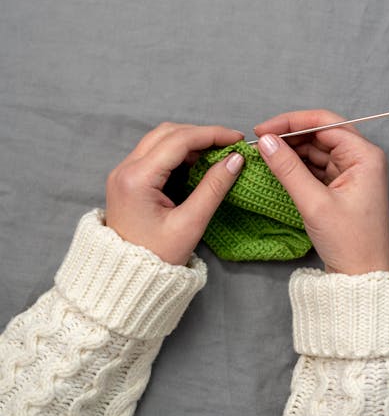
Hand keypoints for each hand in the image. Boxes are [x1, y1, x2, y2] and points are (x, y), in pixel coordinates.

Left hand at [105, 122, 244, 265]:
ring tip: (216, 153)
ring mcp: (123, 173)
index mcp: (137, 179)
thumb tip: (235, 160)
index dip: (211, 135)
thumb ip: (214, 188)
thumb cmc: (156, 259)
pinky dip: (178, 152)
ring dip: (189, 141)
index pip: (179, 140)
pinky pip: (154, 153)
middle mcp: (125, 169)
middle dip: (201, 134)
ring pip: (160, 139)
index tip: (237, 139)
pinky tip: (197, 163)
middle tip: (229, 145)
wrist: (125, 282)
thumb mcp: (190, 224)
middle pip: (168, 133)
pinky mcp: (127, 179)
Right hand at [253, 109, 388, 274]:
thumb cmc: (349, 243)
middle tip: (259, 141)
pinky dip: (296, 164)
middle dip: (288, 135)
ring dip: (290, 150)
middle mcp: (361, 158)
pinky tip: (277, 166)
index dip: (290, 122)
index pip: (324, 123)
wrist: (361, 279)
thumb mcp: (314, 203)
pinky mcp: (342, 185)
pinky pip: (316, 165)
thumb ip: (288, 168)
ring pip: (316, 148)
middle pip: (320, 133)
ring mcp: (352, 171)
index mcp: (364, 156)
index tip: (262, 130)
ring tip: (263, 154)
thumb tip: (265, 141)